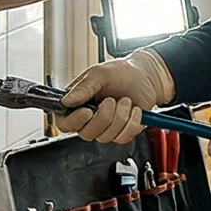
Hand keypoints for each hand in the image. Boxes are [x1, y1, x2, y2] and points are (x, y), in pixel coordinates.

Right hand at [58, 48, 173, 143]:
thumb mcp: (100, 74)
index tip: (87, 112)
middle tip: (112, 100)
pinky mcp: (121, 132)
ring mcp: (105, 127)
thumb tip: (66, 101)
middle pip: (86, 133)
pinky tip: (135, 110)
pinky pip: (123, 138)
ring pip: (105, 137)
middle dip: (104, 117)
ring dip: (120, 117)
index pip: (65, 123)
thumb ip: (83, 88)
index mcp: (77, 103)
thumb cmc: (121, 72)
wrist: (145, 77)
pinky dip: (132, 123)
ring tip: (126, 100)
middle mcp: (89, 118)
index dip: (74, 121)